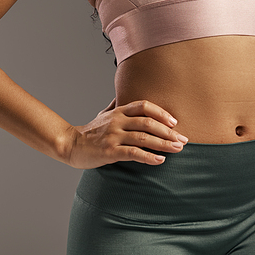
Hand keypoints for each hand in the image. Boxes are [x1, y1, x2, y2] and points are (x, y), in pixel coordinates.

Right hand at [66, 99, 187, 168]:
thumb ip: (118, 105)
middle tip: (183, 139)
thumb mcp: (104, 114)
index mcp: (118, 111)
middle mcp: (117, 121)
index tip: (175, 122)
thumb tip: (126, 94)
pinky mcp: (109, 151)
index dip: (161, 112)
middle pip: (148, 122)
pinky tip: (159, 160)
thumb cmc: (91, 131)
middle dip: (168, 131)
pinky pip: (133, 153)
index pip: (144, 105)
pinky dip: (148, 157)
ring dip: (163, 144)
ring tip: (177, 149)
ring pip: (143, 137)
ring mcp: (113, 136)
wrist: (71, 144)